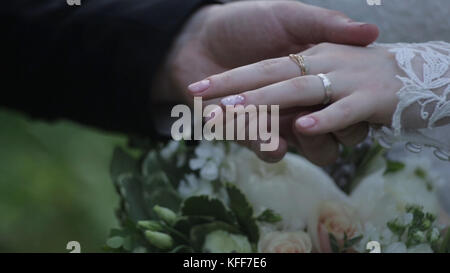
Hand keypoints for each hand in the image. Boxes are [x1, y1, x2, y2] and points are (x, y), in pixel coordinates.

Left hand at [154, 0, 378, 162]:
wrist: (194, 38)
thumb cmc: (243, 22)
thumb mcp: (289, 16)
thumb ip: (325, 24)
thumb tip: (372, 32)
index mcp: (315, 75)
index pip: (345, 95)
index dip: (352, 102)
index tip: (364, 99)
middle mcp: (302, 101)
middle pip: (334, 129)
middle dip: (328, 127)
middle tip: (312, 118)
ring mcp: (279, 118)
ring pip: (310, 146)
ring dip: (306, 141)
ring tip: (284, 125)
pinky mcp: (252, 132)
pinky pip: (270, 148)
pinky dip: (272, 146)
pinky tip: (273, 141)